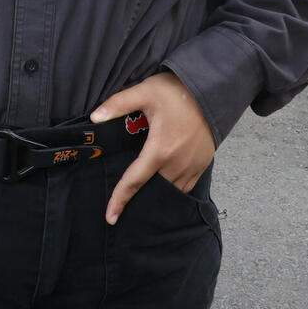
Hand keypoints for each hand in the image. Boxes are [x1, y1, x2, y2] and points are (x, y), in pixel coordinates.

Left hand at [91, 72, 216, 223]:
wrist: (214, 90)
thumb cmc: (178, 91)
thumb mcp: (144, 92)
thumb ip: (118, 104)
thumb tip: (93, 117)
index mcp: (160, 150)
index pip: (135, 181)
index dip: (120, 200)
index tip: (110, 218)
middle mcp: (177, 164)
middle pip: (153, 190)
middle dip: (139, 199)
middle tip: (123, 204)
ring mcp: (193, 166)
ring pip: (171, 191)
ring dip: (157, 195)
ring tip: (143, 197)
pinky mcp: (203, 164)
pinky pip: (186, 186)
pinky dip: (173, 189)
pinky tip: (163, 185)